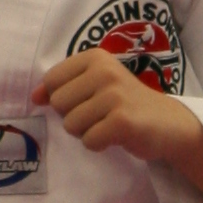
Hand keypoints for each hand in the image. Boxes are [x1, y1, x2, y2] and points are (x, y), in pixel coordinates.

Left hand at [33, 48, 194, 165]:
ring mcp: (114, 96)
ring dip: (86, 132)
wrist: (167, 122)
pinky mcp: (122, 121)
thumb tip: (34, 96)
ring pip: (71, 125)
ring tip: (107, 124)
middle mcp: (104, 72)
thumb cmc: (125, 103)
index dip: (62, 98)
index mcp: (95, 57)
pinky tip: (115, 136)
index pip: (52, 80)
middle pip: (58, 103)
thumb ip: (63, 86)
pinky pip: (89, 140)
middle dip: (73, 116)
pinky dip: (98, 144)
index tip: (84, 101)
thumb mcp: (94, 85)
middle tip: (99, 115)